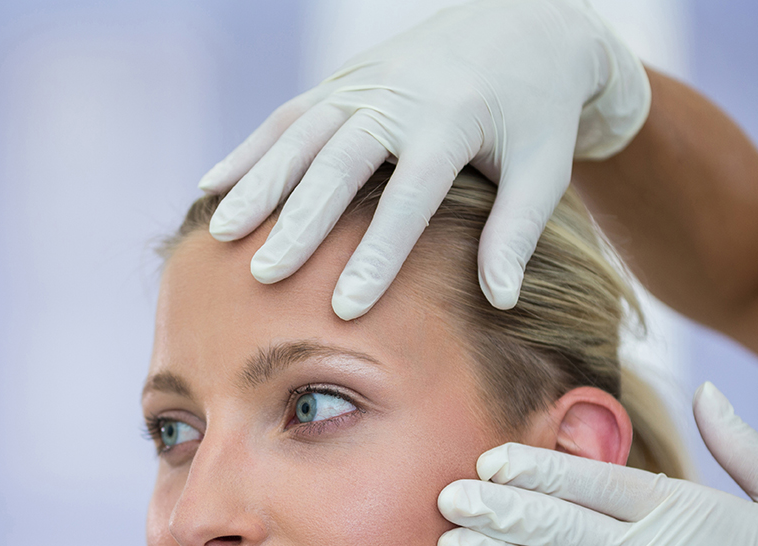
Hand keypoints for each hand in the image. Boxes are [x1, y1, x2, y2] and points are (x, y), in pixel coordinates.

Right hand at [198, 0, 649, 319]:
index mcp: (453, 118)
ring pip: (300, 134)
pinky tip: (213, 185)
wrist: (525, 23)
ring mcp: (365, 82)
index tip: (347, 306)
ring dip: (259, 183)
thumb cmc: (537, 113)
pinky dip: (249, 149)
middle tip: (266, 275)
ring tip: (222, 234)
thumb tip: (500, 302)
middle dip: (300, 221)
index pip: (408, 195)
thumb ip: (515, 233)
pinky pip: (288, 114)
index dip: (378, 253)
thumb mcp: (544, 170)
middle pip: (338, 162)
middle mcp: (400, 95)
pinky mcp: (344, 79)